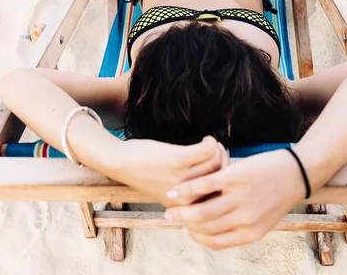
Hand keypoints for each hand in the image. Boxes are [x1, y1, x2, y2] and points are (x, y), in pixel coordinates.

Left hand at [110, 136, 227, 204]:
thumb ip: (194, 191)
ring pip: (216, 162)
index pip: (220, 194)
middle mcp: (186, 198)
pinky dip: (210, 142)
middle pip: (221, 177)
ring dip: (217, 149)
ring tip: (210, 144)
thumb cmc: (149, 173)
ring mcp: (181, 180)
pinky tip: (206, 139)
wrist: (121, 163)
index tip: (224, 166)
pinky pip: (207, 150)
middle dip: (223, 161)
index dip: (226, 178)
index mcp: (187, 207)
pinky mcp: (176, 161)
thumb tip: (221, 177)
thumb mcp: (173, 190)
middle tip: (218, 151)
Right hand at [164, 149, 305, 248]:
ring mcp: (239, 197)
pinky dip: (186, 190)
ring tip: (169, 206)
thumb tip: (218, 231)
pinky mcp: (235, 177)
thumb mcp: (265, 219)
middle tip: (170, 217)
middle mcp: (244, 219)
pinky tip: (174, 191)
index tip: (186, 229)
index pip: (215, 242)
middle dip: (183, 224)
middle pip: (204, 227)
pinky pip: (204, 186)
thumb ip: (243, 226)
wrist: (297, 171)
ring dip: (181, 210)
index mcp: (251, 233)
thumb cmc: (279, 194)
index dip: (196, 237)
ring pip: (201, 210)